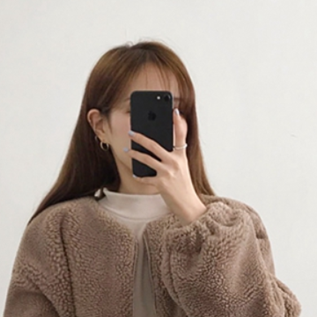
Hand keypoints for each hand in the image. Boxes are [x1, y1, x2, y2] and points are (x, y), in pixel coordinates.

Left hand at [125, 108, 206, 223]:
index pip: (181, 135)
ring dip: (134, 154)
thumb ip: (174, 155)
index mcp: (181, 156)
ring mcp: (168, 172)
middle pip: (155, 145)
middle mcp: (175, 162)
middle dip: (141, 137)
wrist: (188, 205)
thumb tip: (159, 146)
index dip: (178, 122)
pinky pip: (146, 177)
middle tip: (131, 132)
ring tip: (127, 150)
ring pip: (147, 159)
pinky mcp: (161, 184)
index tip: (174, 111)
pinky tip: (135, 172)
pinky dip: (140, 175)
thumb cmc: (183, 185)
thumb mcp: (183, 167)